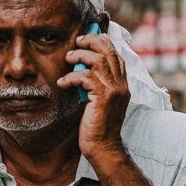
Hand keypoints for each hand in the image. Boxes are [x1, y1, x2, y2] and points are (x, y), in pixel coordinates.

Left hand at [61, 30, 130, 164]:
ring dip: (79, 56)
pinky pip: (85, 77)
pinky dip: (71, 77)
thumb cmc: (98, 125)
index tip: (87, 38)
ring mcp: (114, 90)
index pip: (116, 54)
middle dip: (92, 41)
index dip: (102, 42)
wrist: (103, 147)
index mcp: (123, 83)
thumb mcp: (100, 100)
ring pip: (97, 60)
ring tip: (68, 58)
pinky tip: (62, 83)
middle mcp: (121, 84)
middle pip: (109, 51)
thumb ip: (97, 83)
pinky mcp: (103, 97)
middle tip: (77, 42)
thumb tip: (82, 68)